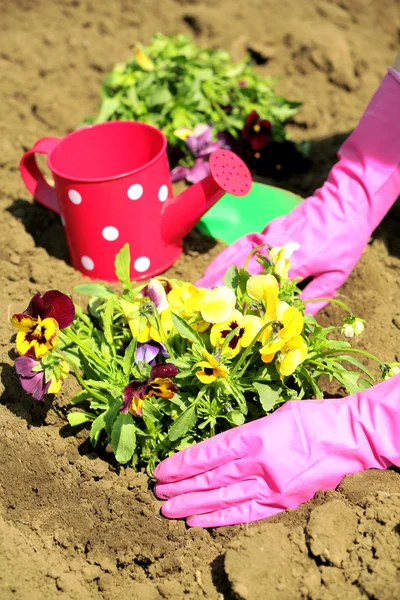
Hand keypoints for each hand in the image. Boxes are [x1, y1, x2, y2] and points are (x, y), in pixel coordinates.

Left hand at [154, 376, 399, 527]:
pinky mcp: (282, 502)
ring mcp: (270, 486)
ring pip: (223, 498)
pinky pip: (245, 513)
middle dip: (181, 486)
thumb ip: (246, 432)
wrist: (348, 438)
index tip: (161, 471)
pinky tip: (198, 522)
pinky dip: (220, 518)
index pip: (208, 454)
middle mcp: (258, 464)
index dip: (182, 464)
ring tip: (168, 509)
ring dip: (193, 504)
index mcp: (255, 437)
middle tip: (157, 492)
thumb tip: (221, 447)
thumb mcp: (273, 414)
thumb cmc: (311, 418)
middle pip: (210, 479)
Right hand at [197, 70, 399, 314]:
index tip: (228, 315)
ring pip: (237, 254)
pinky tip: (216, 266)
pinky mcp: (268, 229)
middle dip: (220, 286)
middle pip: (242, 268)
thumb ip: (316, 297)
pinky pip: (243, 245)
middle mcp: (277, 246)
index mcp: (296, 261)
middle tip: (201, 303)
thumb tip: (296, 320)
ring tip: (200, 286)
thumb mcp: (338, 274)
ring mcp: (269, 235)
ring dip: (216, 270)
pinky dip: (226, 255)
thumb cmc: (346, 239)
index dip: (245, 302)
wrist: (347, 200)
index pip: (266, 286)